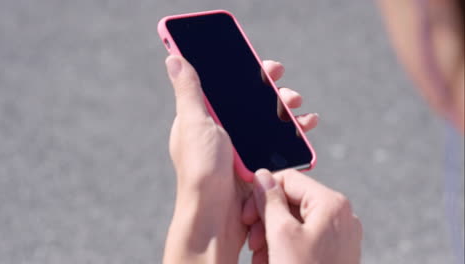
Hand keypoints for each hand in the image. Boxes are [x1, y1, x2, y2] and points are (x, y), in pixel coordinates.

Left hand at [163, 55, 318, 263]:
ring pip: (267, 121)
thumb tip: (173, 57)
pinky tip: (306, 126)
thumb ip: (189, 90)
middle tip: (287, 89)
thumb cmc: (200, 169)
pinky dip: (293, 132)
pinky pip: (278, 142)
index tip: (266, 66)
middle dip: (273, 92)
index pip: (226, 87)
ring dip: (286, 110)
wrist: (215, 216)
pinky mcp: (256, 164)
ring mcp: (241, 148)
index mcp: (203, 118)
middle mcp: (222, 131)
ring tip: (298, 106)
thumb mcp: (194, 124)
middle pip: (251, 103)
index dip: (247, 74)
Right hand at [242, 169, 362, 263]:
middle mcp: (340, 214)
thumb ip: (269, 200)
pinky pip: (305, 237)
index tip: (245, 212)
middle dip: (266, 218)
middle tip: (251, 239)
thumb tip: (261, 175)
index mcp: (331, 203)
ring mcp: (340, 234)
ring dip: (272, 234)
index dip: (262, 192)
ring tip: (258, 256)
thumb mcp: (281, 235)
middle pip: (292, 200)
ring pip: (296, 220)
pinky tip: (270, 261)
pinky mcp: (335, 250)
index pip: (289, 179)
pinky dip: (285, 245)